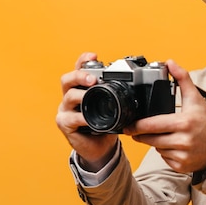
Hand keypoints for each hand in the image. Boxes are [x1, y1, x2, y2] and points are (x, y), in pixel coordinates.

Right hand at [55, 52, 118, 171]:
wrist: (101, 148)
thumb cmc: (107, 125)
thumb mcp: (114, 108)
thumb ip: (120, 97)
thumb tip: (140, 88)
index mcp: (83, 88)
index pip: (79, 69)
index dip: (84, 60)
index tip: (94, 56)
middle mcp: (71, 96)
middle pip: (67, 79)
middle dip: (80, 75)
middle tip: (93, 79)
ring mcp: (66, 110)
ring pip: (69, 96)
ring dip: (81, 96)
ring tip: (91, 97)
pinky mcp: (65, 124)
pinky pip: (71, 118)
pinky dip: (81, 118)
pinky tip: (88, 120)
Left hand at [123, 60, 205, 173]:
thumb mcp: (195, 98)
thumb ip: (182, 79)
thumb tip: (170, 63)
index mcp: (184, 122)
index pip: (152, 125)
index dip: (137, 126)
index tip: (129, 125)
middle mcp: (183, 140)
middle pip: (150, 139)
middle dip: (141, 135)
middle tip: (136, 131)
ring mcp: (182, 155)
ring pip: (157, 149)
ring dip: (155, 143)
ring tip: (164, 135)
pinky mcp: (181, 166)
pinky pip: (164, 159)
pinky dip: (165, 153)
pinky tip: (173, 146)